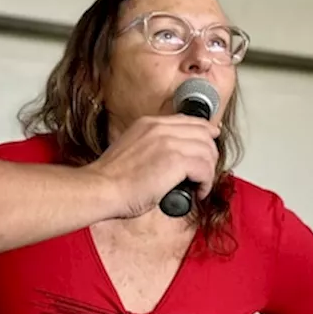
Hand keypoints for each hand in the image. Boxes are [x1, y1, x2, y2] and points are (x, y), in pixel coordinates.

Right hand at [87, 115, 219, 218]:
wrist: (101, 188)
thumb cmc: (111, 179)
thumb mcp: (130, 149)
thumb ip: (150, 147)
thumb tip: (168, 160)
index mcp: (149, 124)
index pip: (188, 120)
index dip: (205, 131)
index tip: (212, 140)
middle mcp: (160, 129)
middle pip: (203, 133)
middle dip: (209, 155)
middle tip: (205, 173)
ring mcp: (168, 142)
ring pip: (207, 151)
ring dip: (208, 172)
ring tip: (200, 185)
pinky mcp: (175, 161)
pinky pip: (204, 168)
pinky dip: (205, 183)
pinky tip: (197, 192)